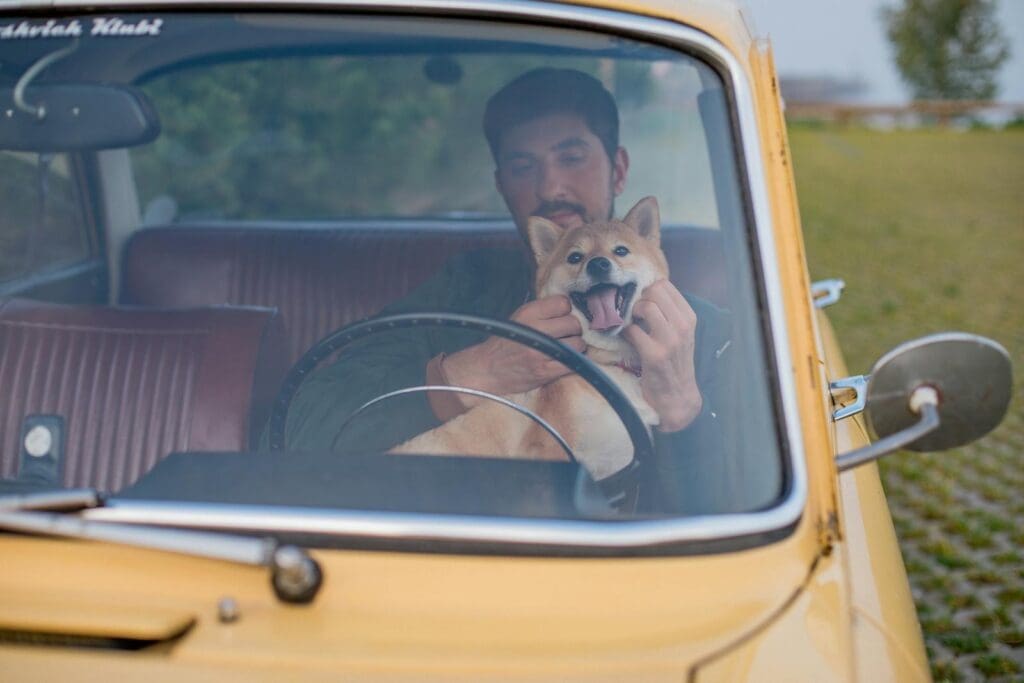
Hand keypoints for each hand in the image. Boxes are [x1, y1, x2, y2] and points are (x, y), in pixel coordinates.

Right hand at [443, 295, 585, 397]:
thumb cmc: (506, 342)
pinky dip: (573, 363)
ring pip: (578, 343)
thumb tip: (572, 310)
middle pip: (574, 323)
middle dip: (572, 330)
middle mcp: (535, 329)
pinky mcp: (545, 370)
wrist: (488, 369)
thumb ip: (543, 312)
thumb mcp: (519, 318)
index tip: (560, 319)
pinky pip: (573, 363)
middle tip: (564, 336)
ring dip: (576, 347)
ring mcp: (541, 351)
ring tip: (564, 350)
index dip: (565, 312)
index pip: (563, 303)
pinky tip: (564, 362)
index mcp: (529, 313)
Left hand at [622, 280, 702, 431]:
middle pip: (654, 291)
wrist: (677, 395)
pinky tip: (627, 338)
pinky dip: (624, 332)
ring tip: (632, 324)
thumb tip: (643, 291)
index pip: (664, 285)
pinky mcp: (654, 354)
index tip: (642, 302)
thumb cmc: (675, 361)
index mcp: (689, 317)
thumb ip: (668, 312)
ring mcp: (669, 340)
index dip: (648, 290)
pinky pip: (632, 330)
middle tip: (635, 314)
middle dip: (639, 299)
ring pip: (645, 307)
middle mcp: (682, 326)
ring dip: (631, 314)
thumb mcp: (680, 333)